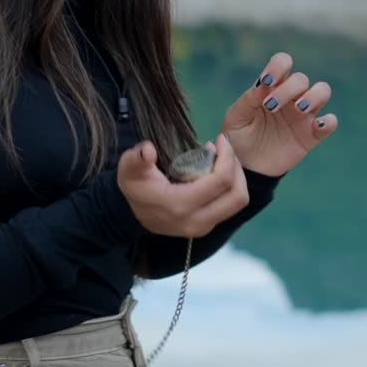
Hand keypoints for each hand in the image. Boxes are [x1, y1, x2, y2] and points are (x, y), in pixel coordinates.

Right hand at [118, 134, 248, 237]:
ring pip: (237, 203)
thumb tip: (148, 151)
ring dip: (237, 178)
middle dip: (236, 167)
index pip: (219, 181)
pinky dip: (230, 188)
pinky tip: (218, 172)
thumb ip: (136, 158)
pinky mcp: (206, 228)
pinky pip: (230, 207)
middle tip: (225, 149)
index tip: (220, 139)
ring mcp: (202, 228)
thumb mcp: (129, 168)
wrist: (131, 215)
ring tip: (224, 160)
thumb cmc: (134, 186)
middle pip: (236, 195)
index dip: (227, 157)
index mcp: (179, 205)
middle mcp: (196, 221)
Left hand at [221, 52, 338, 176]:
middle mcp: (291, 96)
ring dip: (313, 96)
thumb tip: (263, 84)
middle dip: (288, 89)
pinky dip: (329, 121)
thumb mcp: (236, 118)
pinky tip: (317, 126)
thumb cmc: (239, 137)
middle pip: (301, 79)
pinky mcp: (312, 135)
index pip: (283, 63)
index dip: (279, 66)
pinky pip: (330, 122)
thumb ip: (248, 100)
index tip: (268, 81)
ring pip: (323, 91)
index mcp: (271, 87)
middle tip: (271, 106)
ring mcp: (304, 115)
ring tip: (299, 109)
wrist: (247, 167)